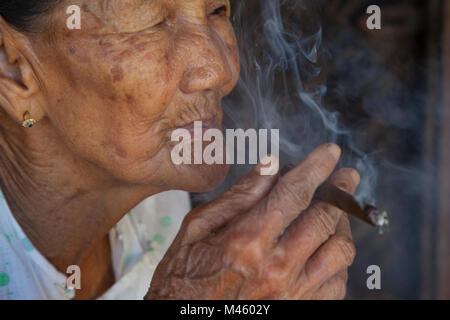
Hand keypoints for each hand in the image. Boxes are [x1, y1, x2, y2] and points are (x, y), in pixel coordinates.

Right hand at [145, 143, 359, 299]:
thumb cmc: (184, 277)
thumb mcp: (197, 228)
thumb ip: (237, 197)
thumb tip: (270, 167)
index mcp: (247, 241)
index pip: (294, 193)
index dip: (317, 168)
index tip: (330, 153)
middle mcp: (276, 267)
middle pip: (324, 219)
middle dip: (340, 191)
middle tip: (346, 177)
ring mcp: (292, 293)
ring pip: (339, 251)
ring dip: (342, 225)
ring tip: (335, 213)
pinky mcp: (300, 309)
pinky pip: (337, 282)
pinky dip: (339, 260)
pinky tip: (327, 249)